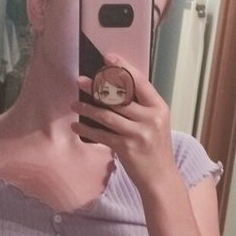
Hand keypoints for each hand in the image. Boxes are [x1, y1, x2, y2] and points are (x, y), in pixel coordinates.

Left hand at [71, 53, 176, 191]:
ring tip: (74, 104)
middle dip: (97, 87)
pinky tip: (76, 125)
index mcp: (159, 108)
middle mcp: (150, 118)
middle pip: (119, 97)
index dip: (122, 67)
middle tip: (81, 80)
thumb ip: (141, 107)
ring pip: (107, 115)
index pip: (139, 81)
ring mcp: (138, 133)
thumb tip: (115, 90)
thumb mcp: (155, 124)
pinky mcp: (126, 148)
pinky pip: (101, 135)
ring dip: (87, 108)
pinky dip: (87, 129)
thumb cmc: (155, 150)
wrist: (161, 179)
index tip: (107, 57)